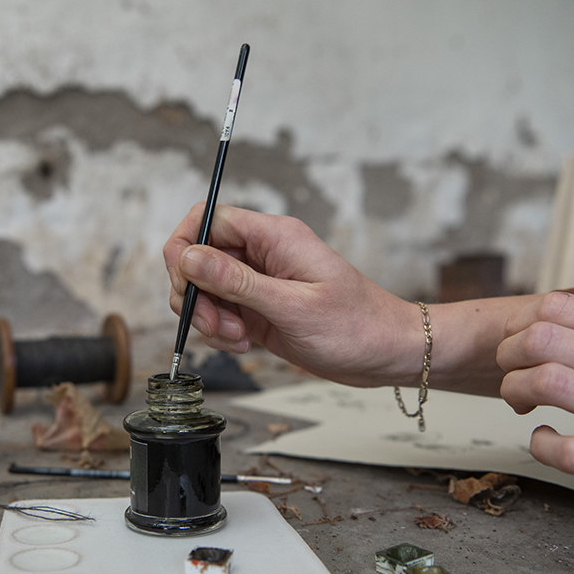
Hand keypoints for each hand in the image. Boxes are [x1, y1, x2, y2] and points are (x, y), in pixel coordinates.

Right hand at [163, 204, 422, 386]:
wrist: (387, 354)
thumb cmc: (357, 326)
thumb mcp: (294, 306)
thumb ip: (238, 282)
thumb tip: (190, 257)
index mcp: (274, 236)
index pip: (208, 219)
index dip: (185, 247)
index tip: (186, 284)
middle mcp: (262, 254)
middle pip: (199, 257)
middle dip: (195, 293)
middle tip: (216, 325)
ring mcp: (259, 283)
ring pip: (205, 289)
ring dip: (207, 317)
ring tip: (237, 340)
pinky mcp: (258, 310)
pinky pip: (220, 313)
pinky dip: (220, 332)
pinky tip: (244, 346)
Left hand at [497, 292, 573, 529]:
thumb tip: (565, 318)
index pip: (562, 307)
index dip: (522, 322)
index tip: (516, 339)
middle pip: (543, 340)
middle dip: (509, 355)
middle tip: (510, 370)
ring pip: (546, 383)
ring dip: (515, 391)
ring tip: (522, 401)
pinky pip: (563, 450)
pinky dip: (539, 442)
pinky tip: (545, 438)